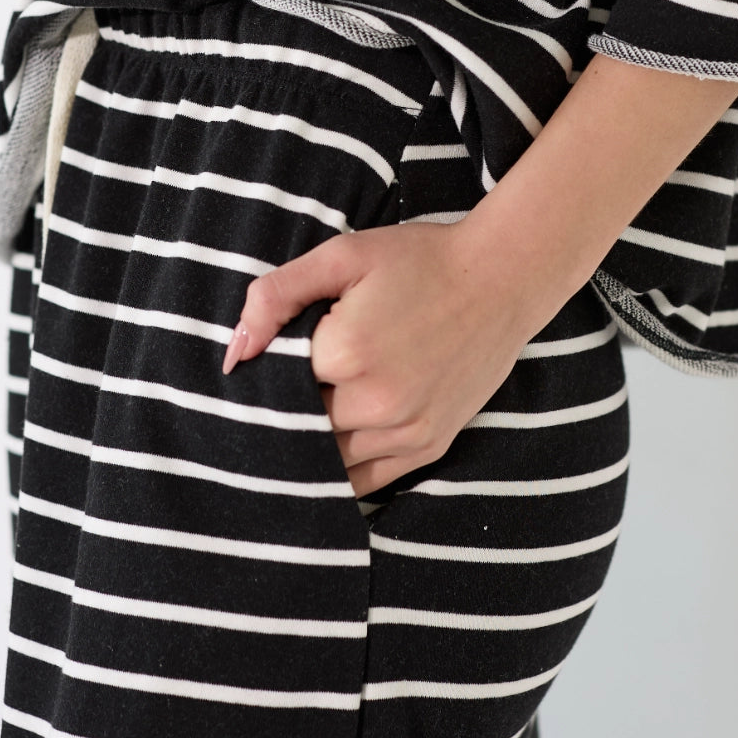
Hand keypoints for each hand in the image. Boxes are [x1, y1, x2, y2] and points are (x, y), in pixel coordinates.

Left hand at [222, 220, 541, 496]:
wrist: (502, 279)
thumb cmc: (420, 261)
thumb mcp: (342, 256)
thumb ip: (276, 297)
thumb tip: (235, 355)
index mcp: (347, 352)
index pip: (274, 383)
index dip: (265, 372)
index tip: (266, 361)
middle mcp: (377, 403)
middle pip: (298, 426)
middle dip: (284, 411)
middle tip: (281, 391)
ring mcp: (407, 431)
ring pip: (327, 460)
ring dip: (310, 443)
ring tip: (307, 415)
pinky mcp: (429, 446)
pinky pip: (366, 481)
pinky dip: (340, 472)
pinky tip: (328, 453)